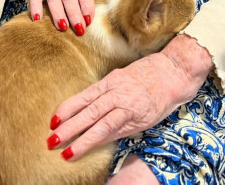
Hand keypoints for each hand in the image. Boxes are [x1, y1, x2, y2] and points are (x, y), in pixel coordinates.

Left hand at [47, 35, 212, 161]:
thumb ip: (108, 92)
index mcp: (109, 82)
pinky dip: (102, 140)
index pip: (82, 98)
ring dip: (82, 140)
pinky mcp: (139, 118)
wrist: (172, 72)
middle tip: (51, 140)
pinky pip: (117, 130)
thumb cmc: (148, 74)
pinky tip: (90, 148)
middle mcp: (115, 94)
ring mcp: (127, 107)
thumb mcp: (123, 78)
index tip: (52, 121)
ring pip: (100, 125)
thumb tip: (91, 106)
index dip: (66, 109)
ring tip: (66, 151)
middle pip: (87, 112)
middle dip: (68, 128)